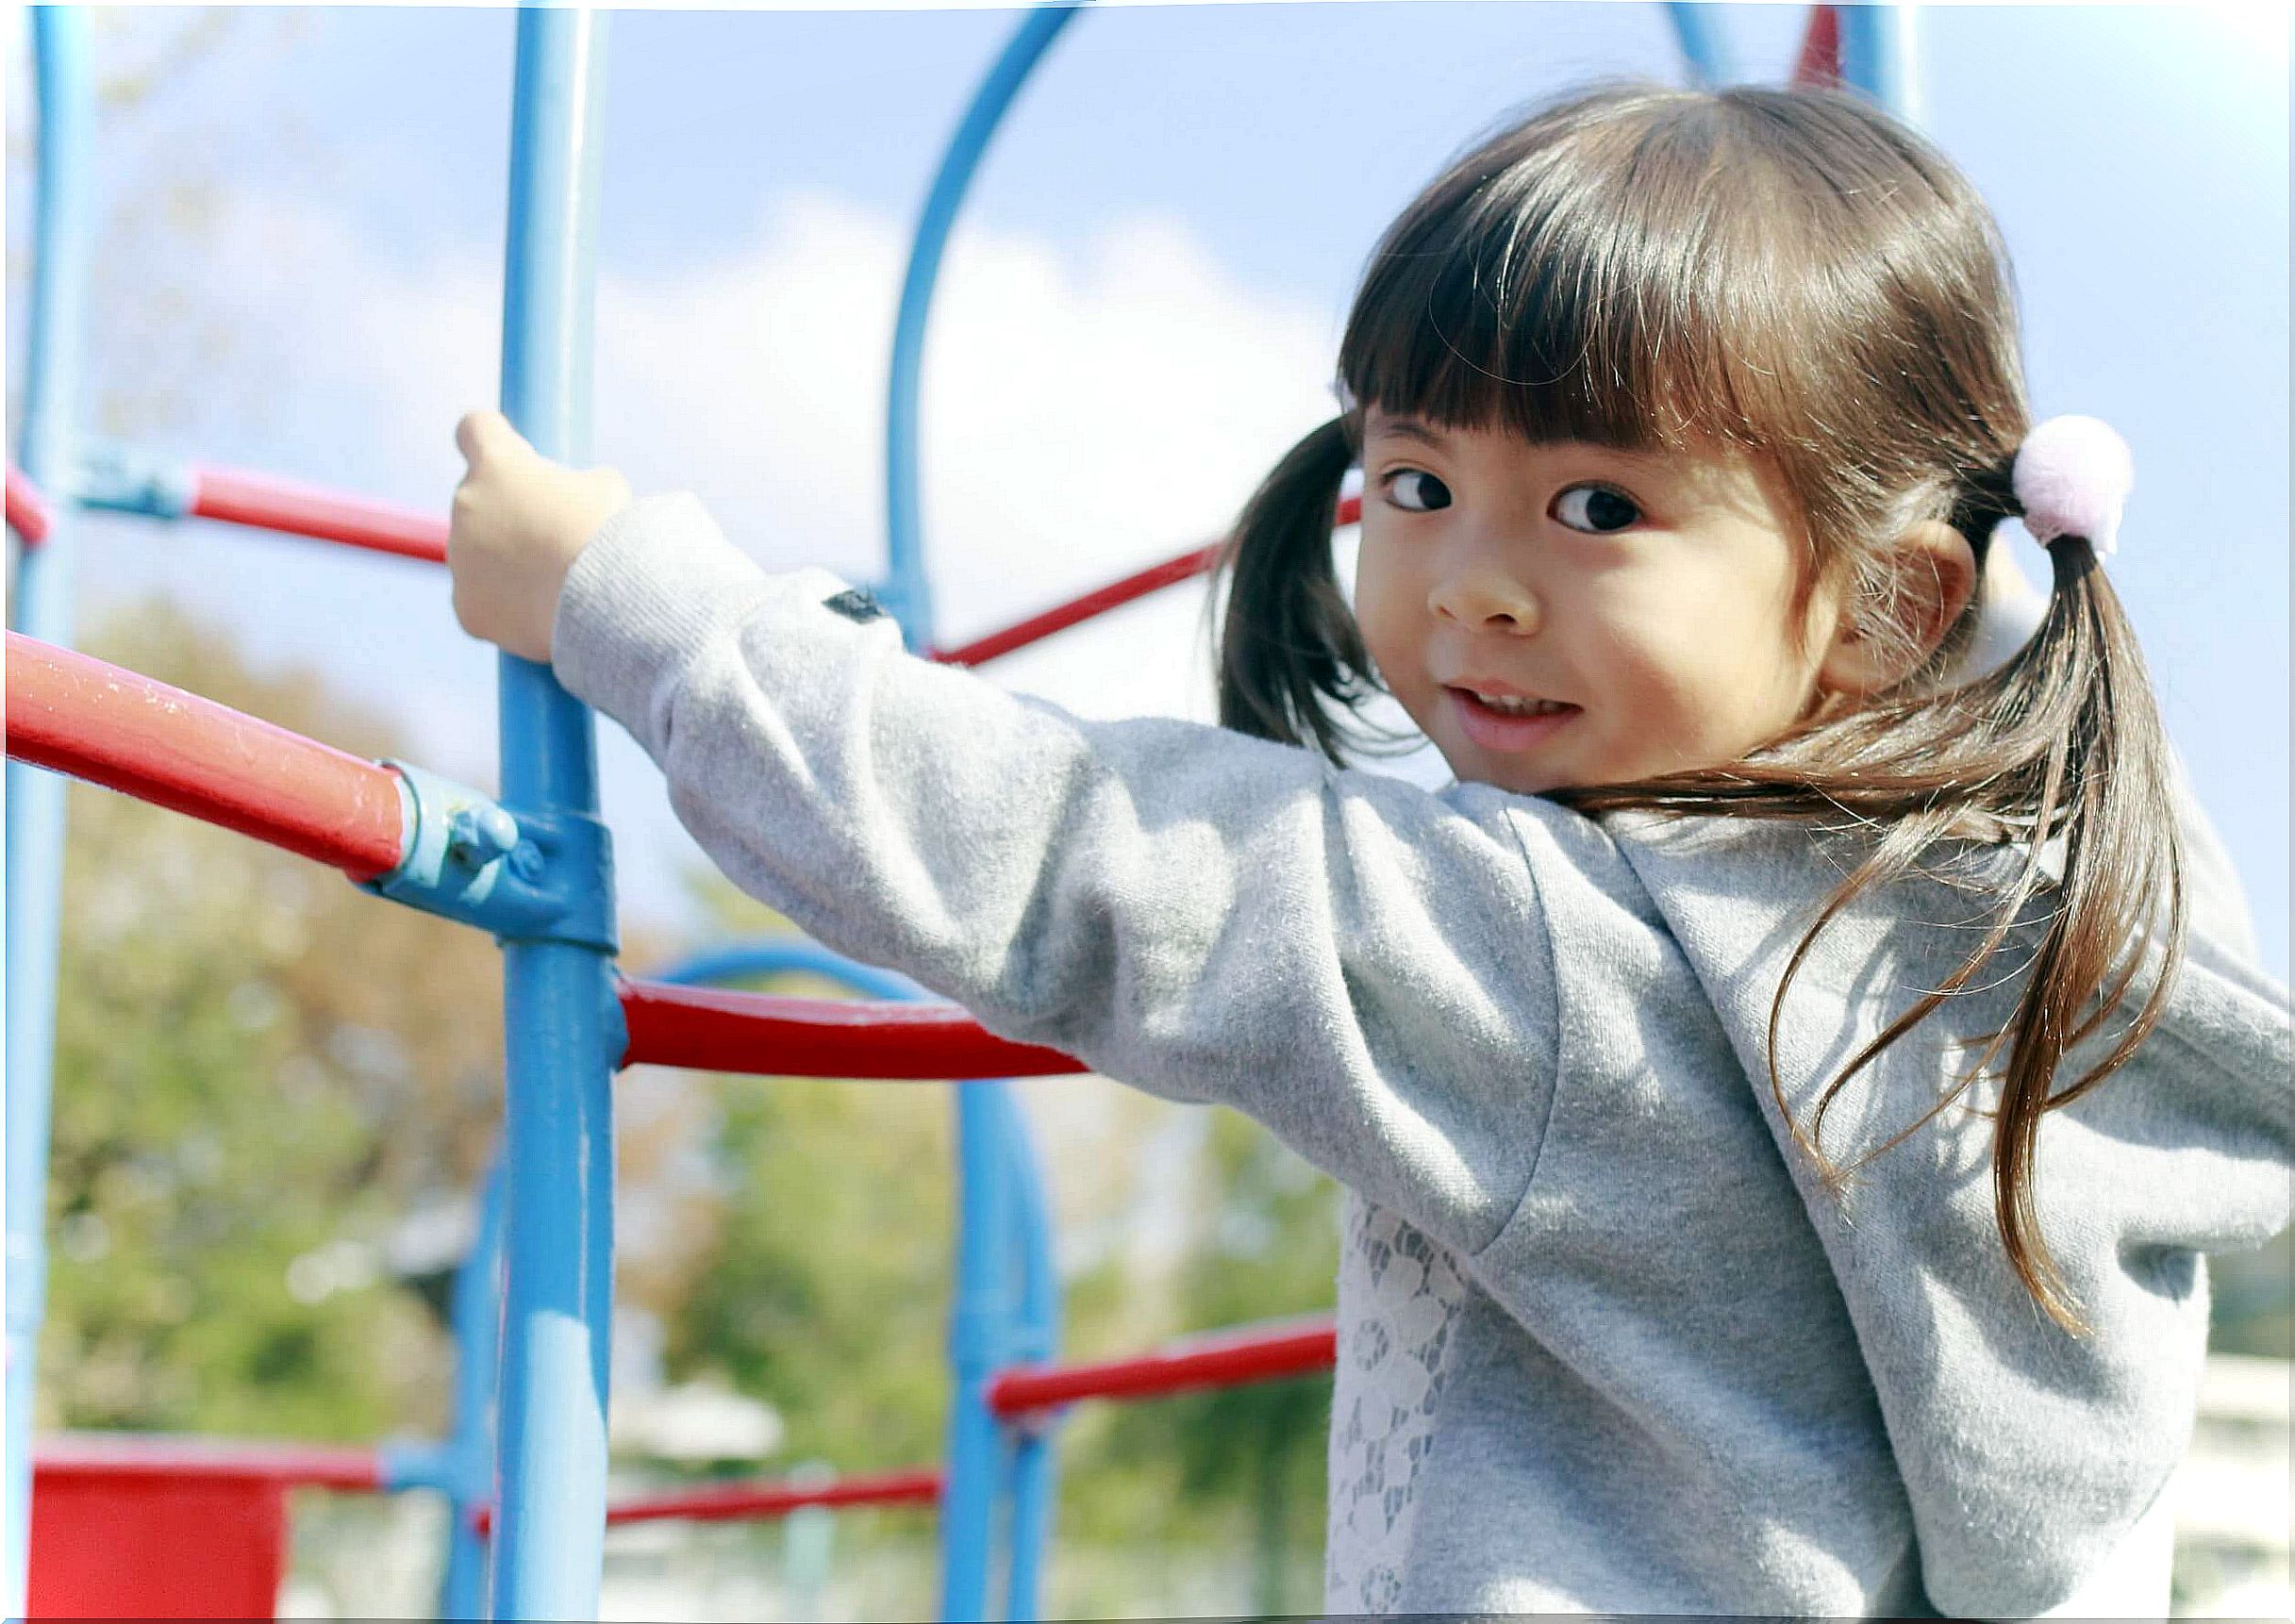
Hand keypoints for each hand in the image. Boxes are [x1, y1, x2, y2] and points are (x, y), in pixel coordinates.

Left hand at [447, 410, 632, 663]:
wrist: (612, 602)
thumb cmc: (614, 536)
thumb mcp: (605, 488)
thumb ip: (571, 484)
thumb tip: (570, 499)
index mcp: (496, 465)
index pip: (474, 429)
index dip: (494, 440)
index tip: (514, 457)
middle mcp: (466, 506)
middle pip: (477, 501)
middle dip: (508, 514)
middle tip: (554, 536)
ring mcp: (460, 560)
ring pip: (477, 555)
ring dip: (506, 561)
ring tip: (556, 582)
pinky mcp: (466, 608)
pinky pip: (481, 600)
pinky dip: (505, 606)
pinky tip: (541, 612)